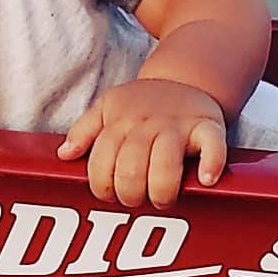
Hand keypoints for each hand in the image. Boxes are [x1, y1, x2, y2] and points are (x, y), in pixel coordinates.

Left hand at [57, 78, 228, 204]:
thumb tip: (64, 155)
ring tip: (162, 199)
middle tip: (137, 199)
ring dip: (162, 190)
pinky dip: (211, 165)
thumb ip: (84, 130)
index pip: (102, 161)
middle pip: (131, 168)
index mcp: (120, 121)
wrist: (187, 77)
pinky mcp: (208, 127)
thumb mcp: (108, 107)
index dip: (103, 186)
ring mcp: (178, 125)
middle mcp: (147, 123)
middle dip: (131, 195)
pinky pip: (213, 146)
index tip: (111, 195)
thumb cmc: (143, 104)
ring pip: (166, 163)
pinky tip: (205, 180)